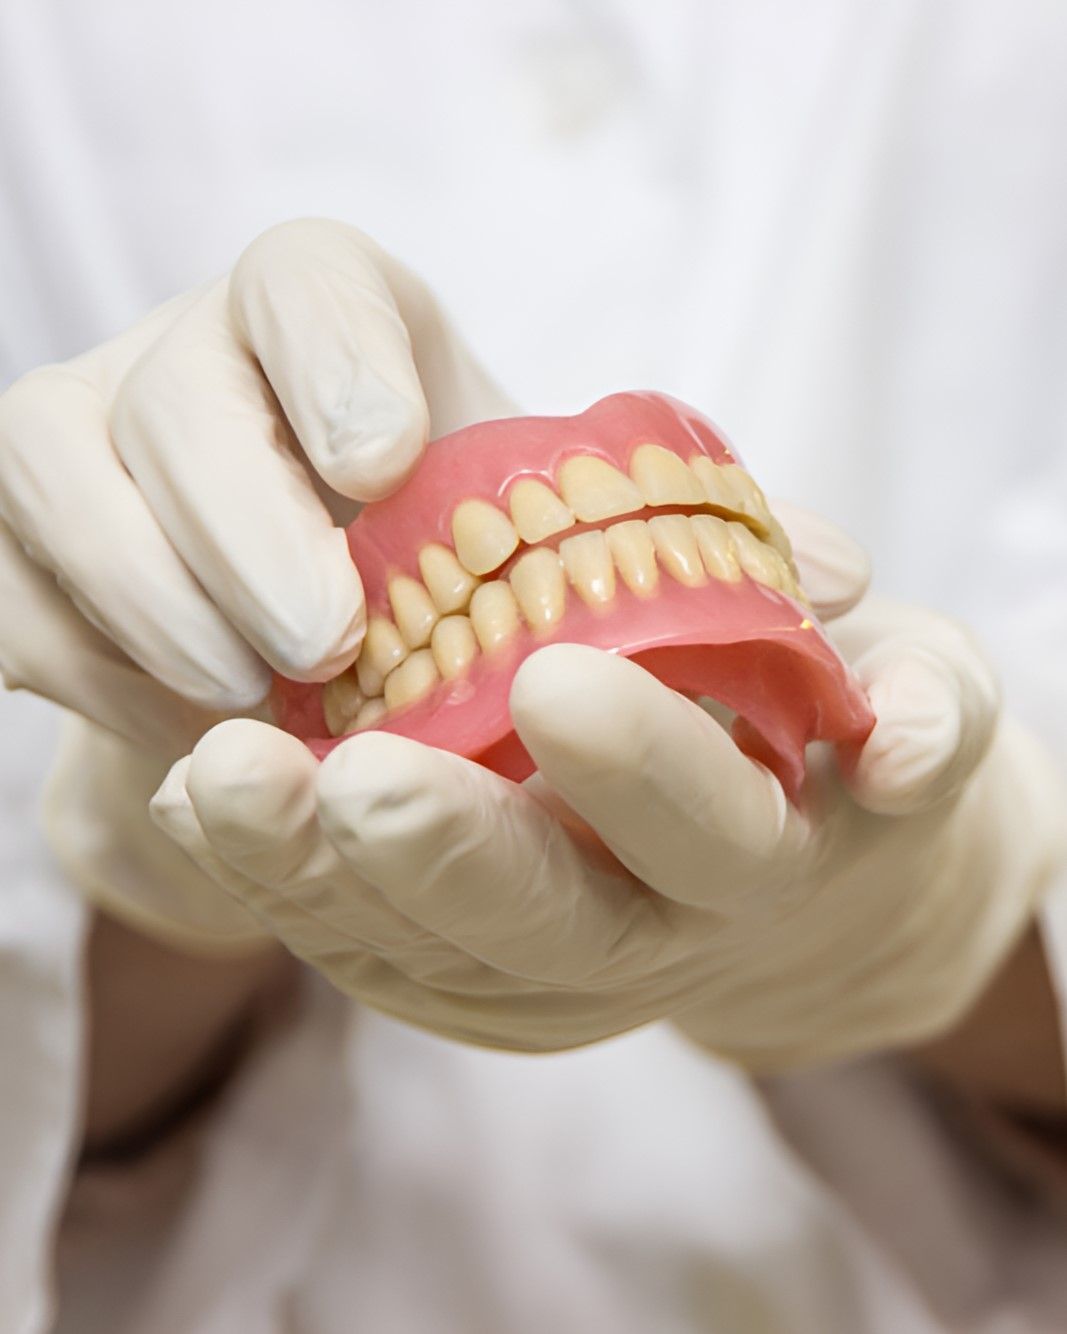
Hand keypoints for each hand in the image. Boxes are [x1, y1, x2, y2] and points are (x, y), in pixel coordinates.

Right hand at [0, 218, 512, 754]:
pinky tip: (195, 729)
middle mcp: (186, 354)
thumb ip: (542, 532)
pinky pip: (17, 600)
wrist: (320, 619)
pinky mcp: (15, 540)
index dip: (337, 366)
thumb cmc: (432, 557)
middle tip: (325, 643)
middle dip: (248, 534)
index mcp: (322, 320)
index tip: (384, 468)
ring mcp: (80, 437)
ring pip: (58, 481)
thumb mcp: (508, 521)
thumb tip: (604, 604)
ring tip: (252, 702)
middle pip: (178, 403)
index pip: (308, 284)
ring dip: (158, 609)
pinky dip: (101, 676)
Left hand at [151, 512, 1064, 1067]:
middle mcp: (645, 941)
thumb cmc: (831, 733)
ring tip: (223, 778)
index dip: (643, 770)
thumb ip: (927, 702)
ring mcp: (538, 973)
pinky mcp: (456, 976)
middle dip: (448, 854)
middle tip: (356, 775)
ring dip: (313, 874)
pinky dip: (276, 882)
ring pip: (421, 951)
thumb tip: (903, 740)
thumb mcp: (921, 696)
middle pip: (543, 926)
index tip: (558, 675)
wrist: (781, 855)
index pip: (705, 834)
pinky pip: (359, 945)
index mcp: (758, 861)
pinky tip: (202, 798)